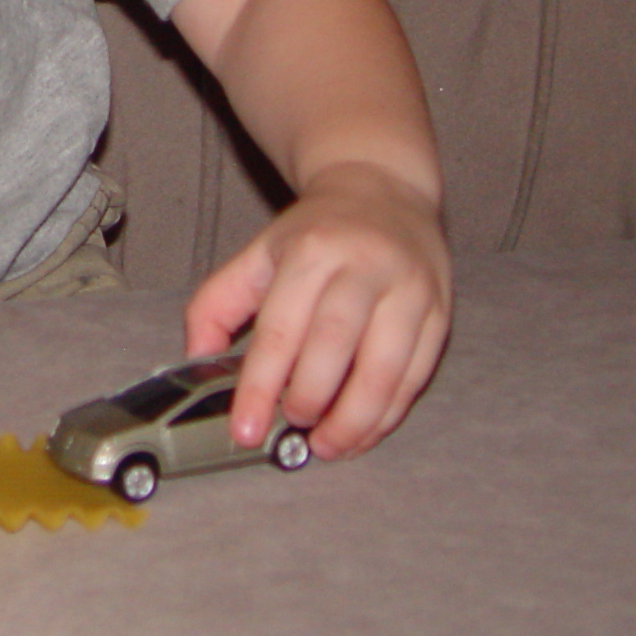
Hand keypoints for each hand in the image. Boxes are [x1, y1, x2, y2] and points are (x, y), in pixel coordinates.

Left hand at [183, 160, 450, 460]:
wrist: (383, 190)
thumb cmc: (315, 234)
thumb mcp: (257, 254)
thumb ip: (216, 302)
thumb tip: (196, 357)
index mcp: (311, 249)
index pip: (281, 328)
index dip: (260, 386)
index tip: (246, 430)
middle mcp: (365, 265)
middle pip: (334, 347)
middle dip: (309, 400)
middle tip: (290, 428)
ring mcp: (409, 289)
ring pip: (384, 370)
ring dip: (352, 420)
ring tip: (326, 444)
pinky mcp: (439, 312)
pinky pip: (415, 376)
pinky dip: (387, 414)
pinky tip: (361, 432)